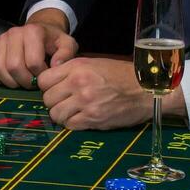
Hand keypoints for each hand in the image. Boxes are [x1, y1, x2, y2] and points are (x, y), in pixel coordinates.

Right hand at [0, 18, 79, 87]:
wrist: (38, 30)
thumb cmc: (53, 40)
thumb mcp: (67, 44)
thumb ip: (66, 54)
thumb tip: (55, 66)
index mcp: (33, 31)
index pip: (33, 62)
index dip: (40, 75)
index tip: (46, 76)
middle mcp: (14, 33)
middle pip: (13, 66)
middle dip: (24, 81)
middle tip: (33, 84)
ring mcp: (0, 39)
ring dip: (10, 81)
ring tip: (21, 81)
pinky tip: (9, 78)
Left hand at [38, 57, 183, 129]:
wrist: (146, 90)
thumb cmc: (122, 75)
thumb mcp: (95, 64)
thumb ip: (72, 70)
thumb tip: (52, 78)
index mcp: (77, 67)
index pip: (43, 80)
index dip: (47, 86)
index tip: (55, 89)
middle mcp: (78, 84)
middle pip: (47, 98)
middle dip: (53, 102)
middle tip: (65, 102)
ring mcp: (85, 102)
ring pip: (56, 114)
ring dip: (61, 115)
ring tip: (72, 112)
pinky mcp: (93, 119)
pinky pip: (70, 125)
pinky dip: (73, 124)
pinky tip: (81, 118)